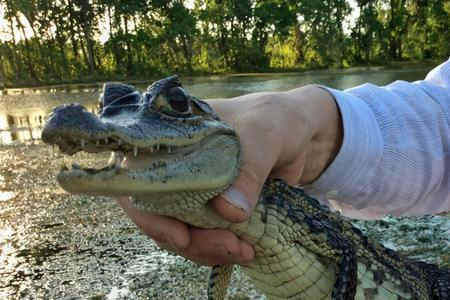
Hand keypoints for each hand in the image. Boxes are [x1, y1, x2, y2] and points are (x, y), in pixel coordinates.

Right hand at [117, 85, 342, 265]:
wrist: (298, 133)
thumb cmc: (274, 120)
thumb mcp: (264, 136)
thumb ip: (247, 169)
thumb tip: (229, 212)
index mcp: (173, 140)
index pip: (139, 178)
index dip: (149, 212)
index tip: (181, 235)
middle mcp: (175, 167)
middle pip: (157, 213)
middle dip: (186, 239)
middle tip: (227, 246)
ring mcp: (193, 189)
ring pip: (179, 230)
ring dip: (205, 249)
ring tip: (242, 252)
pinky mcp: (213, 208)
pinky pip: (203, 235)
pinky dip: (219, 249)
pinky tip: (244, 251)